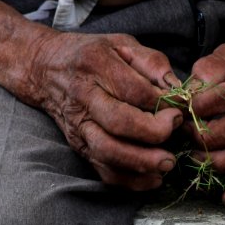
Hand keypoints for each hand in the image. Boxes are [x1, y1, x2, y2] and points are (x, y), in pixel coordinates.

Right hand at [18, 32, 182, 190]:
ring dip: (141, 162)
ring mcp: (79, 125)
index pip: (133, 90)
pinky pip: (103, 170)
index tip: (180, 106)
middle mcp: (84, 97)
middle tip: (174, 130)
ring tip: (167, 163)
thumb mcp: (122, 44)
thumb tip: (177, 90)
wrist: (44, 68)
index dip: (162, 102)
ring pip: (108, 151)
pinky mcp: (79, 146)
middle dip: (152, 132)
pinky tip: (153, 179)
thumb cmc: (92, 55)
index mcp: (96, 65)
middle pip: (118, 122)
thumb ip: (152, 63)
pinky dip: (129, 181)